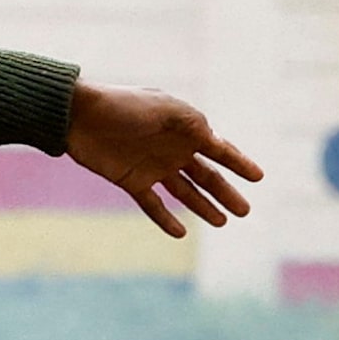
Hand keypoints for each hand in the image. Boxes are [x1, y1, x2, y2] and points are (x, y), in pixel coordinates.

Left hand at [65, 83, 263, 239]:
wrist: (79, 116)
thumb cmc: (125, 107)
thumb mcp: (167, 109)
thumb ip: (195, 125)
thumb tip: (217, 142)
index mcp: (185, 130)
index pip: (219, 150)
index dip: (240, 163)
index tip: (259, 177)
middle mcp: (172, 150)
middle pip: (206, 176)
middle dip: (226, 193)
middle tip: (245, 211)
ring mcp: (153, 167)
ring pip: (185, 192)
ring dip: (203, 206)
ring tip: (222, 222)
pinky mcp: (131, 180)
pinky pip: (153, 204)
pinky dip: (165, 219)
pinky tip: (180, 232)